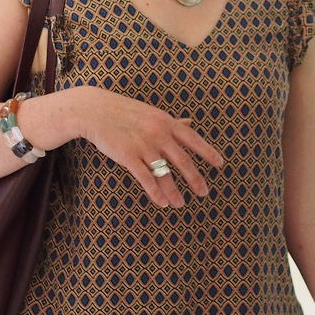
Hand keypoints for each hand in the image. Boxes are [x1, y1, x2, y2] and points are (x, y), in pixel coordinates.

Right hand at [77, 87, 223, 207]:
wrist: (94, 110)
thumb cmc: (124, 111)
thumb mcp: (151, 113)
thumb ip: (171, 122)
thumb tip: (190, 122)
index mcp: (166, 122)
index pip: (194, 139)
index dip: (208, 153)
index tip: (220, 165)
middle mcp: (158, 133)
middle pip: (183, 161)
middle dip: (195, 179)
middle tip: (204, 192)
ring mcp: (143, 145)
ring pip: (165, 173)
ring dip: (175, 191)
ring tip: (180, 204)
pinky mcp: (128, 155)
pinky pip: (146, 178)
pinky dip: (155, 192)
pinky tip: (162, 202)